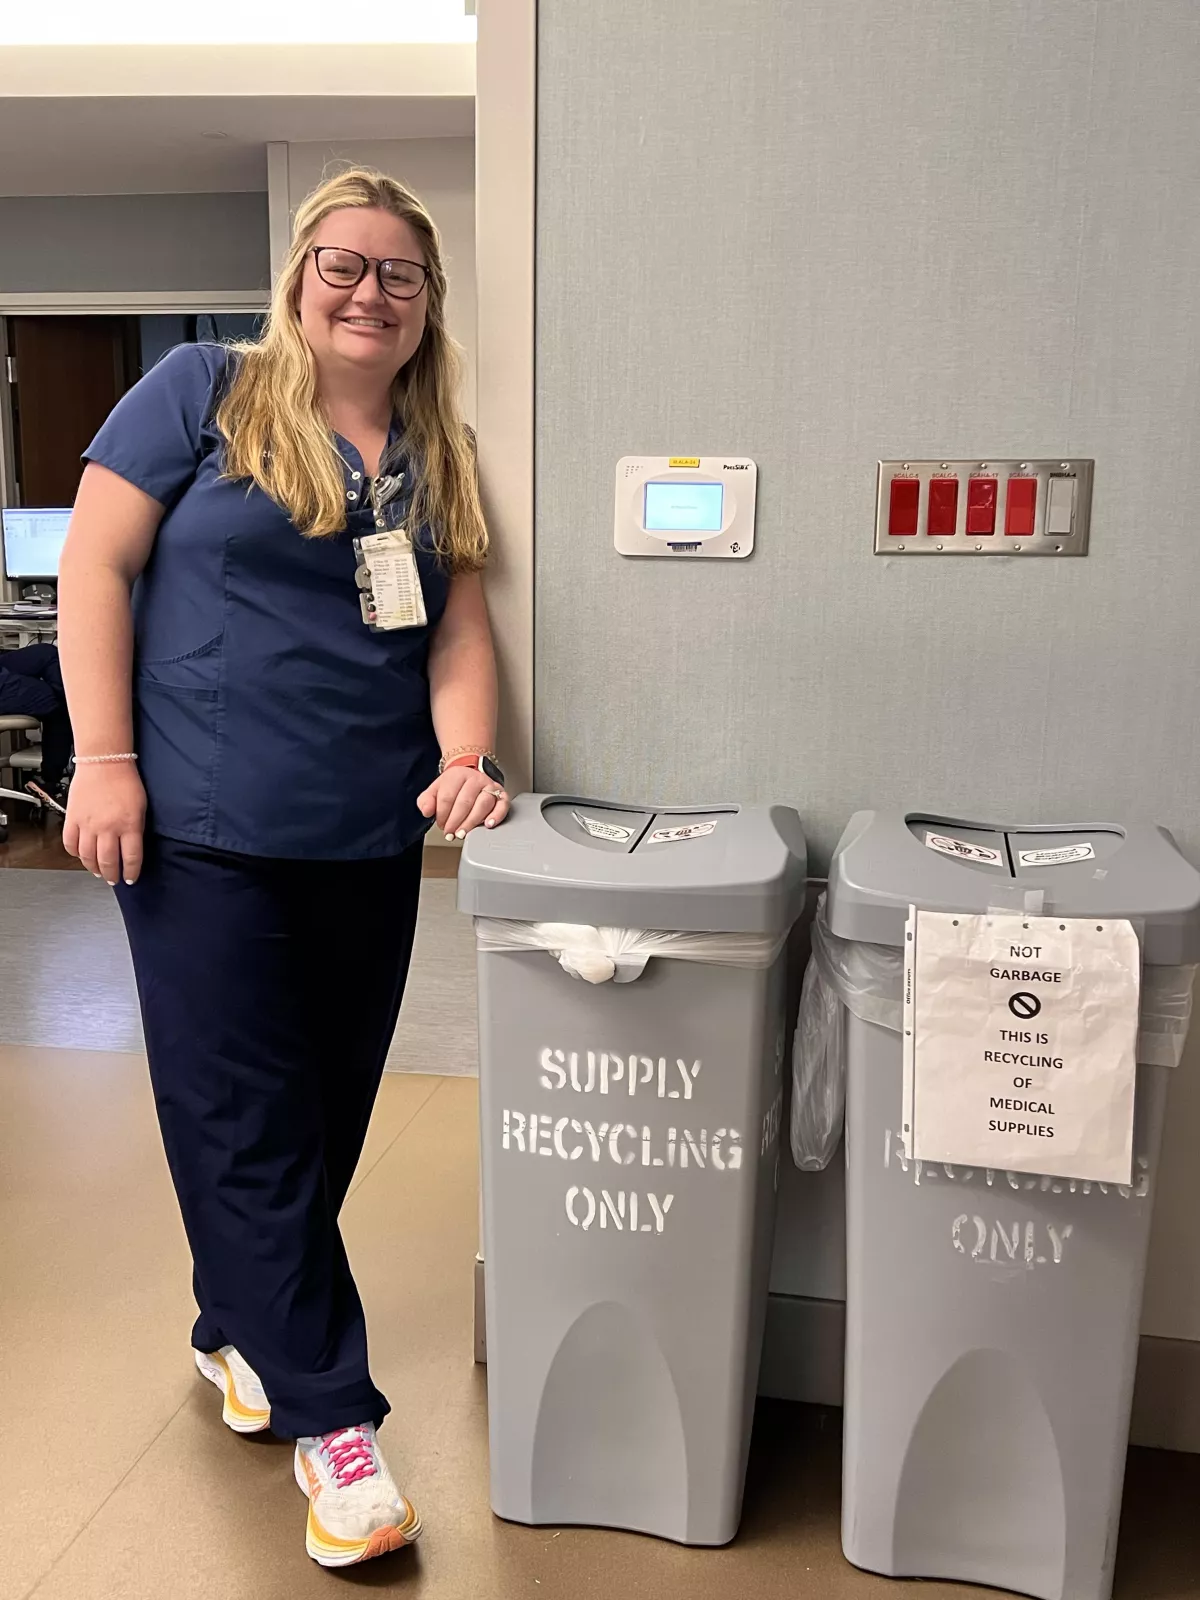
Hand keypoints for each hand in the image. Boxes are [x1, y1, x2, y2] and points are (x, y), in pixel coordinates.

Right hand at [63, 763, 147, 885]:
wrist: (104, 762)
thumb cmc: (125, 780)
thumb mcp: (141, 807)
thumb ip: (136, 829)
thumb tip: (132, 848)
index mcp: (129, 825)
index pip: (132, 858)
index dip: (132, 872)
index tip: (131, 878)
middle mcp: (108, 828)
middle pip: (109, 862)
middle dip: (112, 875)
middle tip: (113, 879)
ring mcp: (88, 825)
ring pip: (88, 857)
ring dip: (93, 868)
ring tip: (98, 871)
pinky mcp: (72, 819)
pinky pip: (70, 843)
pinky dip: (75, 853)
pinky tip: (80, 855)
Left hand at [417, 766, 509, 839]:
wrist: (470, 776)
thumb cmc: (453, 787)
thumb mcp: (434, 790)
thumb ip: (426, 801)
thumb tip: (427, 811)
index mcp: (457, 775)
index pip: (448, 797)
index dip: (442, 814)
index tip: (441, 825)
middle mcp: (475, 778)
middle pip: (465, 801)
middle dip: (456, 821)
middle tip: (451, 833)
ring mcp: (490, 786)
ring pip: (483, 804)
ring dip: (472, 821)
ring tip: (464, 832)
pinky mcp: (502, 794)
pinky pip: (502, 805)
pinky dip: (497, 815)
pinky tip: (488, 824)